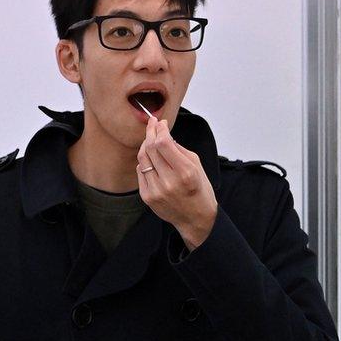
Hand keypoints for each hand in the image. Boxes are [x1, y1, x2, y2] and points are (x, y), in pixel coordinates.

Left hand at [136, 116, 217, 249]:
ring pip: (143, 159)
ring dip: (146, 146)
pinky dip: (145, 162)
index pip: (164, 144)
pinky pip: (140, 171)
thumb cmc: (199, 189)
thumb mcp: (197, 166)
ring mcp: (156, 190)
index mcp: (185, 172)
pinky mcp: (147, 196)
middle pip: (151, 149)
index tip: (160, 122)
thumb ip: (179, 149)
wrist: (195, 218)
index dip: (159, 129)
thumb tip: (163, 134)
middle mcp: (169, 181)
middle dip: (150, 133)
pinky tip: (151, 159)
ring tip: (151, 139)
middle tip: (152, 125)